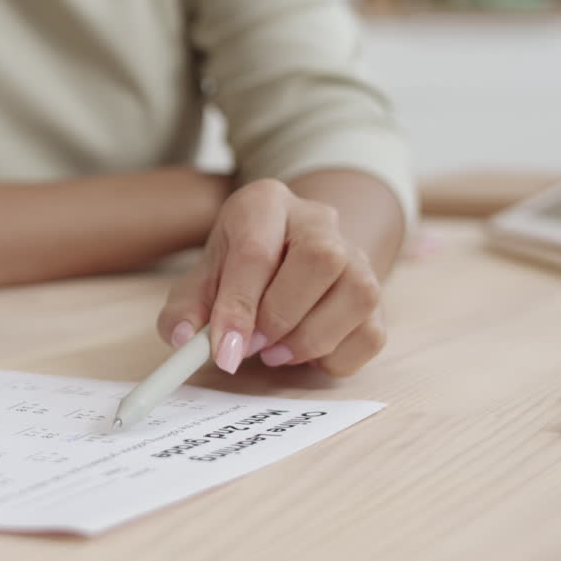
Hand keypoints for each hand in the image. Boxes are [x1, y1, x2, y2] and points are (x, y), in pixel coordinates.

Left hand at [157, 178, 384, 376]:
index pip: (257, 250)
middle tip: (254, 346)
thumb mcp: (202, 278)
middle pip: (322, 259)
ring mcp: (357, 254)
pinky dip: (336, 357)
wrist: (287, 254)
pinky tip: (304, 354)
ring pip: (359, 294)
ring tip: (276, 352)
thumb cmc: (238, 268)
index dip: (239, 305)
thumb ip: (186, 308)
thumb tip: (183, 338)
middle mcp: (319, 220)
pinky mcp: (376, 294)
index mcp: (265, 203)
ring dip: (312, 339)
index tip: (223, 350)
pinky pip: (373, 332)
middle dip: (282, 316)